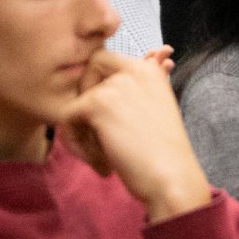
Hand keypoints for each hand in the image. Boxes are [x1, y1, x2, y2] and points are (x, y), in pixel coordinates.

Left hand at [57, 50, 210, 222]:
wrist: (173, 178)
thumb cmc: (164, 154)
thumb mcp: (153, 113)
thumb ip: (136, 92)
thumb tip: (137, 71)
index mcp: (148, 70)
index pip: (101, 60)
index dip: (93, 86)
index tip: (105, 117)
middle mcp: (132, 70)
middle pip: (83, 80)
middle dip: (84, 111)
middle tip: (103, 142)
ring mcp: (114, 85)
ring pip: (75, 105)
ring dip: (84, 135)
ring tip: (107, 159)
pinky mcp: (97, 104)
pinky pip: (66, 118)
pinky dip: (76, 144)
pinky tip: (101, 164)